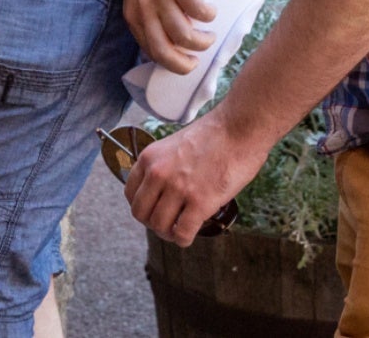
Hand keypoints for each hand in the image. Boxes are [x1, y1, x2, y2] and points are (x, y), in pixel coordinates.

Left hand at [122, 0, 216, 74]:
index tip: (184, 60)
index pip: (149, 51)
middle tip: (197, 61)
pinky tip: (212, 9)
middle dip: (184, 65)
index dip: (169, 62)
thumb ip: (154, 11)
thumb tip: (178, 33)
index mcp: (133, 14)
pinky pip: (200, 12)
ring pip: (184, 37)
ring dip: (203, 42)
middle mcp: (144, 9)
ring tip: (210, 34)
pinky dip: (210, 16)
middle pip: (164, 53)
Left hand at [125, 107, 272, 246]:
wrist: (238, 129)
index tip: (153, 211)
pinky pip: (183, 232)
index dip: (142, 207)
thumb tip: (163, 192)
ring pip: (159, 226)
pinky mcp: (200, 202)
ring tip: (179, 231)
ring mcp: (178, 188)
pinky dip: (184, 239)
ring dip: (168, 234)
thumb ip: (164, 167)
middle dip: (153, 224)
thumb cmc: (213, 136)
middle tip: (167, 225)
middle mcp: (158, 174)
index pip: (130, 193)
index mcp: (149, 158)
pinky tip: (189, 236)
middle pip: (141, 214)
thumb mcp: (174, 146)